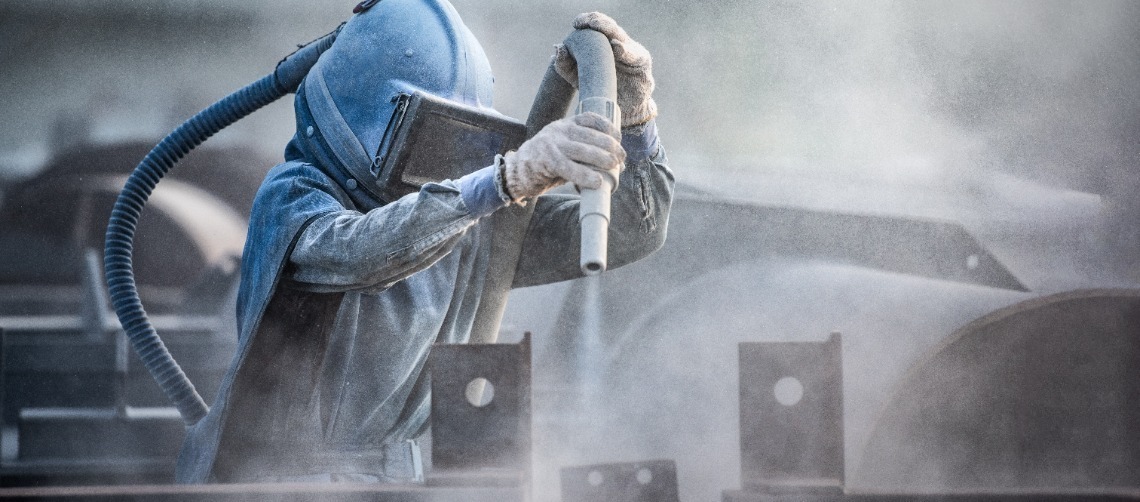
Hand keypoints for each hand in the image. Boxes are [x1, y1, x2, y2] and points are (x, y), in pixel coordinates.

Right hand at [502, 112, 624, 201]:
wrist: (516, 172)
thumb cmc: (546, 163)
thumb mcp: (564, 150)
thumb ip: (584, 153)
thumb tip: (615, 164)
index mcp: (564, 125)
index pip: (589, 118)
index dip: (607, 127)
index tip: (618, 137)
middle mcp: (558, 131)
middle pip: (590, 135)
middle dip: (610, 146)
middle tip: (621, 157)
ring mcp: (552, 145)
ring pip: (583, 150)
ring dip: (602, 158)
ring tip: (614, 166)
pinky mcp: (547, 161)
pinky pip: (570, 168)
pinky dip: (586, 175)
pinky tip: (597, 182)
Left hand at [555, 12, 657, 127]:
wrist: (623, 111)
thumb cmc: (601, 90)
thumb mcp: (578, 78)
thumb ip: (566, 65)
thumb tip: (557, 48)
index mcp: (604, 44)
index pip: (596, 26)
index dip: (587, 20)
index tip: (576, 23)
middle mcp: (619, 43)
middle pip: (609, 27)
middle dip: (598, 22)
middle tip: (586, 22)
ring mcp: (632, 52)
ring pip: (621, 37)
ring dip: (610, 31)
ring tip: (598, 28)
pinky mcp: (642, 64)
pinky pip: (634, 55)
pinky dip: (625, 51)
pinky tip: (617, 47)